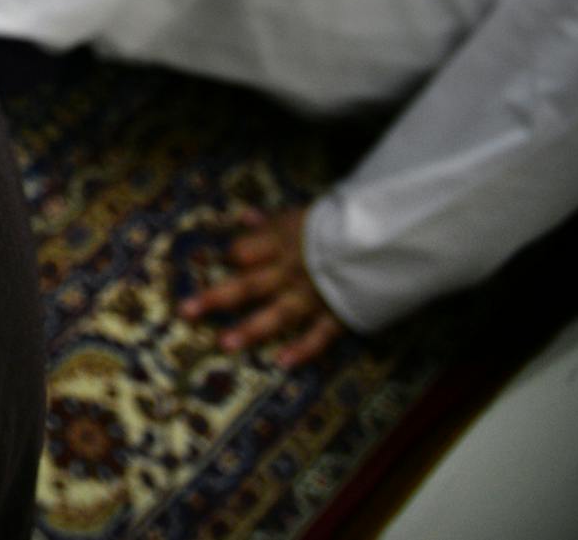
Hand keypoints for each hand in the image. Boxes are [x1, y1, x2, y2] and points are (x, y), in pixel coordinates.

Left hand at [179, 206, 345, 367]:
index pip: (243, 251)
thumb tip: (244, 217)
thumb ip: (272, 221)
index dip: (225, 256)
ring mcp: (313, 296)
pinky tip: (282, 363)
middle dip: (216, 298)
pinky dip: (303, 350)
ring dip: (251, 329)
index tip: (205, 265)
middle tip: (186, 312)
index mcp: (282, 243)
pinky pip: (319, 335)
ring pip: (278, 314)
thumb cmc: (343, 226)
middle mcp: (291, 271)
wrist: (391, 239)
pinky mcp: (338, 314)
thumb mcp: (306, 214)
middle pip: (249, 284)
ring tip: (224, 344)